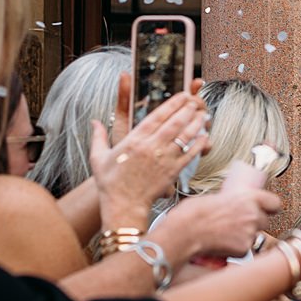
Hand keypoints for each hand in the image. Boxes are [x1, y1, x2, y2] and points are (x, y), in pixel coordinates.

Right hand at [90, 87, 209, 228]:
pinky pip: (189, 154)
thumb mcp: (98, 157)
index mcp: (134, 140)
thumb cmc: (110, 182)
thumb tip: (94, 121)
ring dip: (196, 123)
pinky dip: (199, 144)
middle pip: (174, 123)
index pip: (157, 117)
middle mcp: (150, 147)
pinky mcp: (172, 172)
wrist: (123, 205)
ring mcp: (163, 159)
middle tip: (196, 100)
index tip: (182, 95)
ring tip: (203, 114)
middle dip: (187, 109)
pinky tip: (205, 136)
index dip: (172, 104)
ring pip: (184, 136)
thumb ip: (98, 137)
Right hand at [154, 185, 279, 260]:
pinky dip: (236, 248)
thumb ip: (229, 202)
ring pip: (255, 236)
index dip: (270, 206)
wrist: (184, 233)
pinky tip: (223, 244)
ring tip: (226, 234)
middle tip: (239, 223)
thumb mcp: (214, 198)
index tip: (266, 208)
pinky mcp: (244, 250)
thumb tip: (229, 206)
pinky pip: (245, 249)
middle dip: (254, 223)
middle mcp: (253, 216)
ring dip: (245, 236)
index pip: (274, 202)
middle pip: (265, 221)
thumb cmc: (193, 214)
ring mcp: (250, 234)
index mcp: (248, 198)